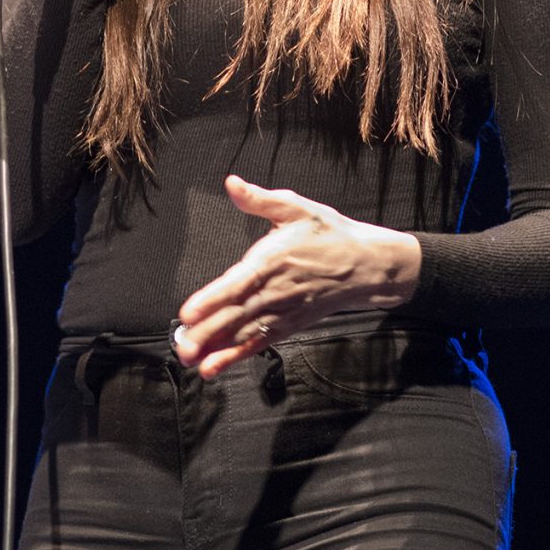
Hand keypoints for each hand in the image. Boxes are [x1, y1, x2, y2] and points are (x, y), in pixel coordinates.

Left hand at [172, 176, 422, 377]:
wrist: (367, 265)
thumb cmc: (329, 234)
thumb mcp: (297, 208)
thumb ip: (259, 199)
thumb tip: (231, 183)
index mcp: (273, 260)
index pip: (237, 284)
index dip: (212, 300)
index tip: (188, 313)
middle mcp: (276, 291)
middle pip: (236, 315)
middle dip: (207, 333)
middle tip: (182, 349)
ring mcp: (283, 312)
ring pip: (245, 334)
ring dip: (217, 349)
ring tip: (192, 362)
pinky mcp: (289, 325)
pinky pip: (259, 344)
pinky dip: (236, 356)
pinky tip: (215, 366)